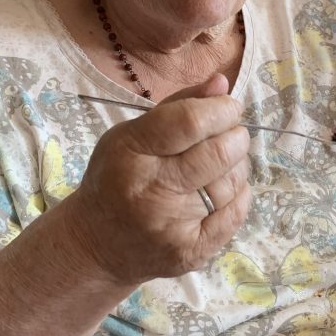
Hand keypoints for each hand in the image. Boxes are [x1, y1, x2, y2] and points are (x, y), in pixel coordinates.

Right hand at [70, 74, 250, 287]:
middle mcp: (151, 190)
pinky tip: (224, 189)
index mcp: (131, 153)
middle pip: (218, 153)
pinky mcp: (191, 251)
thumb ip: (178, 106)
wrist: (97, 245)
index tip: (228, 106)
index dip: (220, 109)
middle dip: (236, 136)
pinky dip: (239, 194)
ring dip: (237, 165)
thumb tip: (222, 84)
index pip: (189, 122)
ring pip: (232, 182)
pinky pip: (236, 212)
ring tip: (222, 163)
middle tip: (232, 133)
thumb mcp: (131, 134)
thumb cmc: (117, 178)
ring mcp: (173, 226)